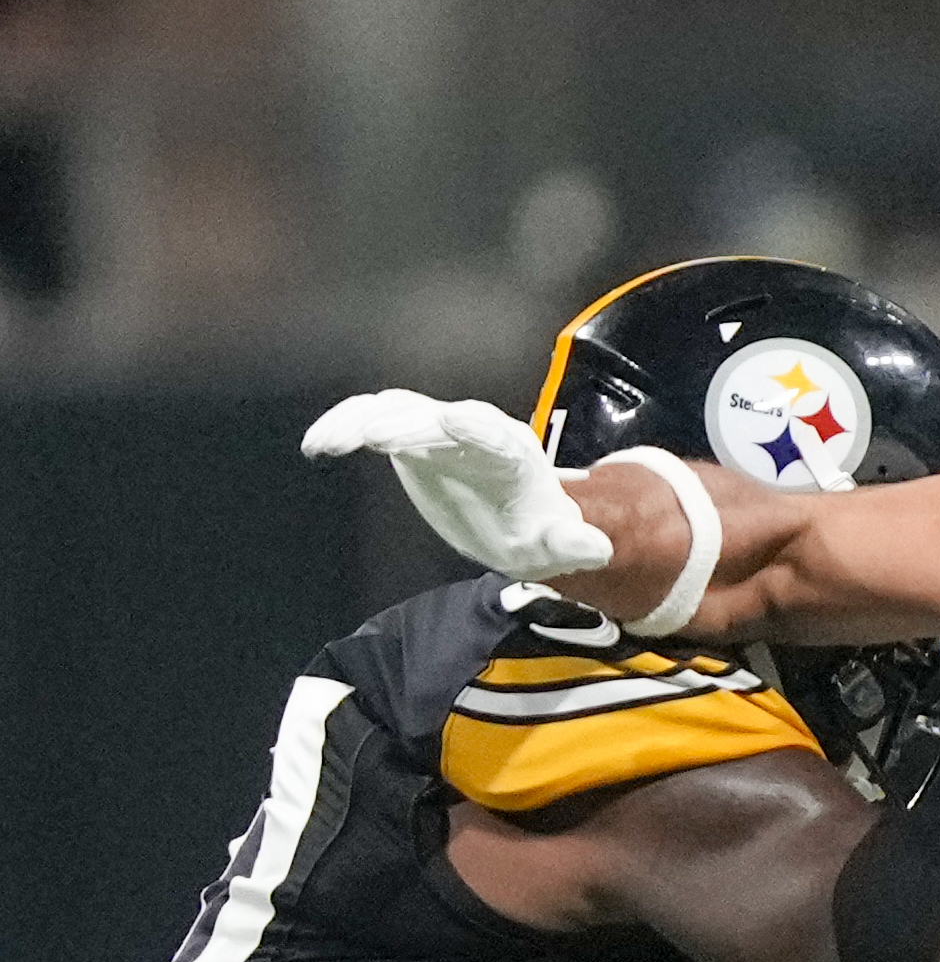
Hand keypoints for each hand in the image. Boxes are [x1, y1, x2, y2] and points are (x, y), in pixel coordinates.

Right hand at [302, 390, 613, 580]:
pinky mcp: (409, 437)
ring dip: (363, 420)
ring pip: (398, 410)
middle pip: (438, 418)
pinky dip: (346, 427)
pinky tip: (318, 446)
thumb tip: (599, 551)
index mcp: (514, 453)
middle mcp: (474, 431)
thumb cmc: (540, 532)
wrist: (518, 522)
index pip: (495, 434)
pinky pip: (372, 422)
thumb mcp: (560, 546)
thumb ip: (576, 545)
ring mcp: (437, 429)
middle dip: (409, 423)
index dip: (474, 427)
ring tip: (330, 443)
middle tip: (373, 436)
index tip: (451, 419)